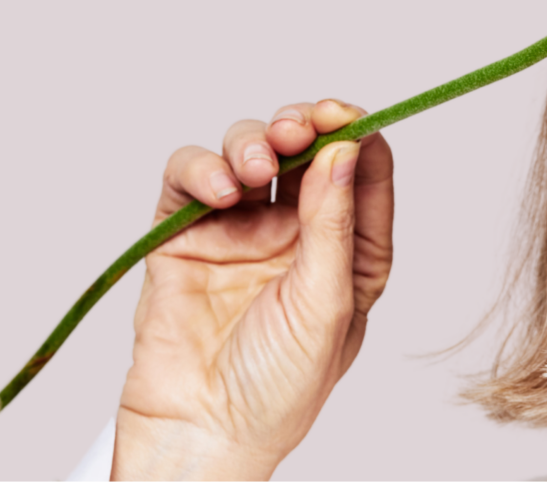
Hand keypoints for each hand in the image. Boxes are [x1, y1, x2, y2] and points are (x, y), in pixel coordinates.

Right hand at [110, 100, 393, 481]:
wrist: (202, 431)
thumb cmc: (278, 387)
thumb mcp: (326, 305)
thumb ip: (334, 224)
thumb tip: (346, 148)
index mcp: (346, 251)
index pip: (361, 172)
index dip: (355, 133)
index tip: (344, 114)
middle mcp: (296, 234)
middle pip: (303, 150)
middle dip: (301, 126)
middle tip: (296, 129)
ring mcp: (239, 231)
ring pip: (248, 152)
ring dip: (252, 144)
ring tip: (255, 172)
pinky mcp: (185, 235)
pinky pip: (190, 180)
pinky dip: (200, 169)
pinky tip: (218, 191)